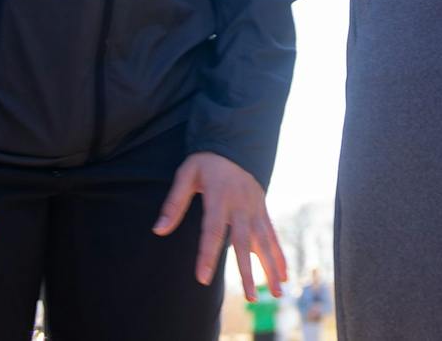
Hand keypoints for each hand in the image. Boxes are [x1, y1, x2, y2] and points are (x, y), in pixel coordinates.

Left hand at [155, 151, 287, 300]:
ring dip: (271, 268)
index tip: (203, 278)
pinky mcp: (262, 211)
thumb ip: (174, 203)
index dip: (207, 255)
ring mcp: (255, 209)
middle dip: (247, 271)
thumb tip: (158, 230)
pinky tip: (284, 275)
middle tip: (252, 297)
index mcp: (219, 197)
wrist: (235, 144)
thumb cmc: (207, 162)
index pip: (212, 231)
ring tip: (276, 292)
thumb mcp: (187, 174)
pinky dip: (280, 255)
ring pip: (265, 242)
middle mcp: (240, 206)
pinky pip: (272, 235)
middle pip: (243, 243)